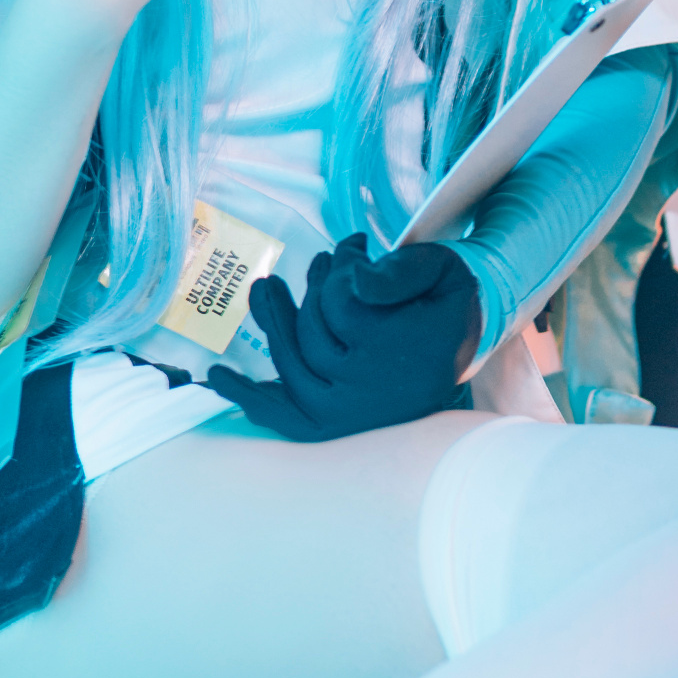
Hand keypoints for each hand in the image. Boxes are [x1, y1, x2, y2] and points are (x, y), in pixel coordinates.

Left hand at [208, 234, 481, 439]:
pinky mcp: (332, 427)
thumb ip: (403, 268)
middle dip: (315, 290)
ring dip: (275, 322)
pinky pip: (283, 415)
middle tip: (321, 263)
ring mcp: (350, 415)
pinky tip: (217, 375)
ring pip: (294, 363)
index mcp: (408, 351)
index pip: (345, 303)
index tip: (351, 250)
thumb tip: (355, 279)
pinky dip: (249, 396)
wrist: (461, 360)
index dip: (342, 269)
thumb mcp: (440, 273)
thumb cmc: (444, 307)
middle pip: (316, 332)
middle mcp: (377, 391)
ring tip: (266, 288)